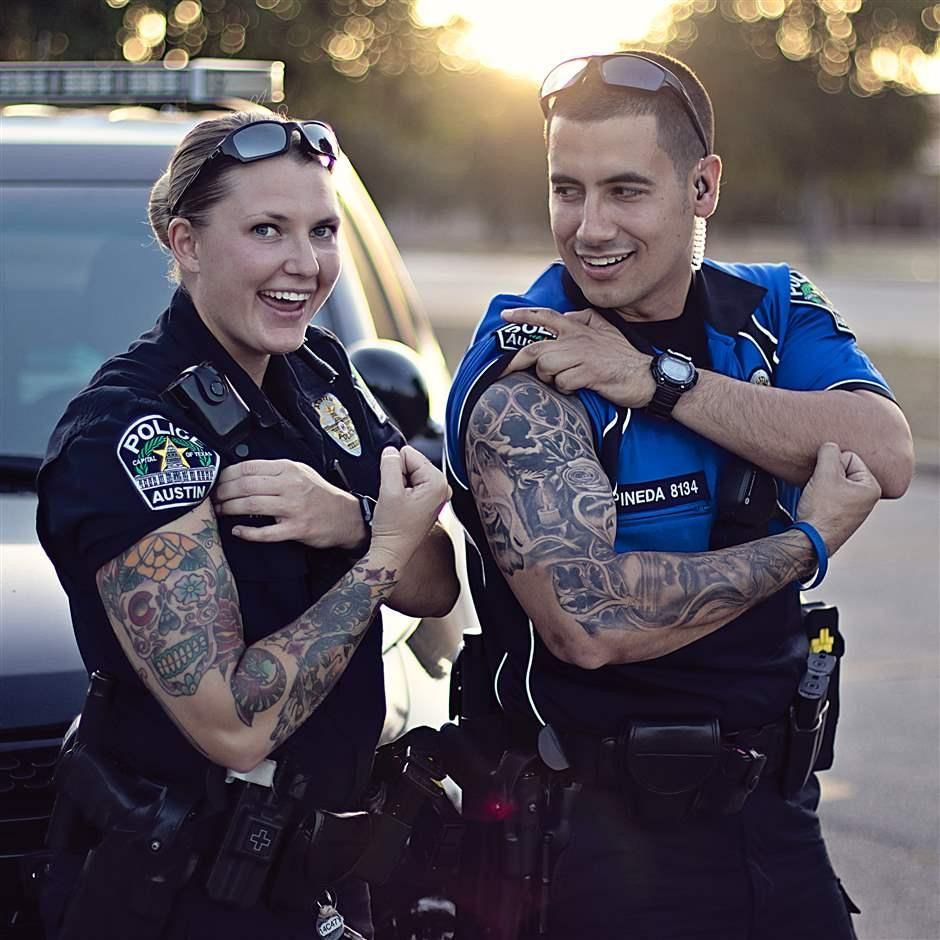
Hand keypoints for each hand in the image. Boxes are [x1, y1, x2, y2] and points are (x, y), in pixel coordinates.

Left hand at [213, 459, 363, 548]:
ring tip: (221, 511)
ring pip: (251, 506)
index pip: (248, 467)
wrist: (346, 516)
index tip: (217, 481)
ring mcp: (293, 508)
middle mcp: (290, 486)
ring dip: (230, 509)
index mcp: (289, 469)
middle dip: (223, 492)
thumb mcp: (301, 472)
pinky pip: (266, 532)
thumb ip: (275, 471)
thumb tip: (242, 473)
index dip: (227, 474)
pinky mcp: (296, 529)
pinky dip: (248, 533)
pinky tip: (238, 532)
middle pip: (246, 485)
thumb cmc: (320, 495)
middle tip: (214, 498)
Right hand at [369, 446, 450, 567]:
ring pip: (409, 472)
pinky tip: (402, 505)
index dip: (395, 469)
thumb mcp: (388, 490)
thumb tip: (391, 450)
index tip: (395, 489)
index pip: (408, 453)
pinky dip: (403, 491)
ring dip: (400, 484)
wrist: (393, 550)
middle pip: (411, 462)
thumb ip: (390, 464)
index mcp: (438, 482)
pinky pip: (411, 483)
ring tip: (399, 503)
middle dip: (398, 476)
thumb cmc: (394, 528)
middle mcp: (442, 487)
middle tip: (397, 497)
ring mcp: (437, 494)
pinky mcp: (429, 500)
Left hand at [499, 307, 655, 406]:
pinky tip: (577, 388)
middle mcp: (577, 339)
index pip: (546, 316)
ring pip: (546, 366)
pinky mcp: (589, 373)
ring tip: (563, 381)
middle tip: (505, 370)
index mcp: (578, 328)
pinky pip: (563, 382)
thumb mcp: (604, 330)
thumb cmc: (622, 357)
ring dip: (549, 378)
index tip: (505, 316)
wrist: (646, 376)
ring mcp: (582, 356)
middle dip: (516, 362)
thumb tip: (565, 317)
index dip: (523, 315)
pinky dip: (566, 389)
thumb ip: (583, 319)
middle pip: (535, 348)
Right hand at [796, 442, 880, 554]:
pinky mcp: (842, 515)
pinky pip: (831, 494)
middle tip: (821, 489)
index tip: (825, 482)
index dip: (831, 464)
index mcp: (872, 487)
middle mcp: (868, 498)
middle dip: (828, 473)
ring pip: (834, 481)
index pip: (849, 457)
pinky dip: (821, 495)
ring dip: (823, 484)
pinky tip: (816, 506)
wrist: (809, 541)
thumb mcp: (824, 473)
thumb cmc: (821, 510)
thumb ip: (829, 451)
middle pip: (842, 468)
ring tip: (818, 498)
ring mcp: (855, 508)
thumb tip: (830, 446)